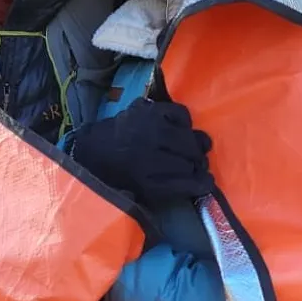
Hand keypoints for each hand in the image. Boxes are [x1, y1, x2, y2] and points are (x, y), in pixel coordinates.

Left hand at [69, 99, 212, 202]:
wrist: (95, 149)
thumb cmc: (121, 175)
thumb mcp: (143, 191)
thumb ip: (175, 189)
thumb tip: (206, 183)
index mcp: (143, 178)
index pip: (187, 182)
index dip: (201, 183)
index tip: (207, 182)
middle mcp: (146, 153)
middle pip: (191, 159)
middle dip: (198, 164)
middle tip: (197, 165)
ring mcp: (148, 127)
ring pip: (188, 138)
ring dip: (194, 145)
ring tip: (189, 149)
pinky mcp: (149, 109)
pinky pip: (181, 114)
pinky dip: (184, 123)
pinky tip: (178, 129)